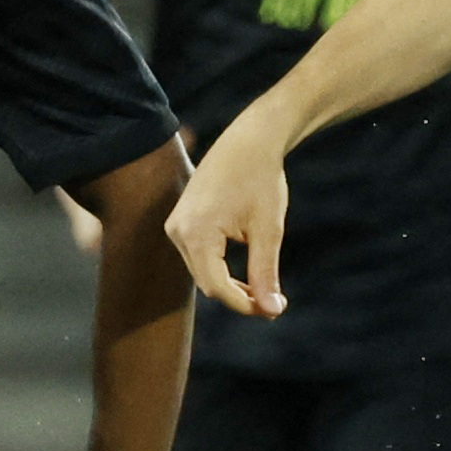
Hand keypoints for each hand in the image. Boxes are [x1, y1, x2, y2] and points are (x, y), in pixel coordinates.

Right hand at [166, 124, 292, 318]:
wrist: (250, 140)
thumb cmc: (261, 180)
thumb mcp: (268, 230)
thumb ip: (265, 273)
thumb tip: (271, 311)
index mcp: (196, 233)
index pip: (217, 287)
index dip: (245, 304)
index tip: (275, 310)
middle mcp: (177, 231)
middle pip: (206, 282)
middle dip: (238, 296)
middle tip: (274, 304)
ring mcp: (175, 225)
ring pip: (202, 272)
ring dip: (229, 284)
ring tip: (262, 289)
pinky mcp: (181, 221)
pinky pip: (198, 256)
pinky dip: (220, 267)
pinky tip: (245, 272)